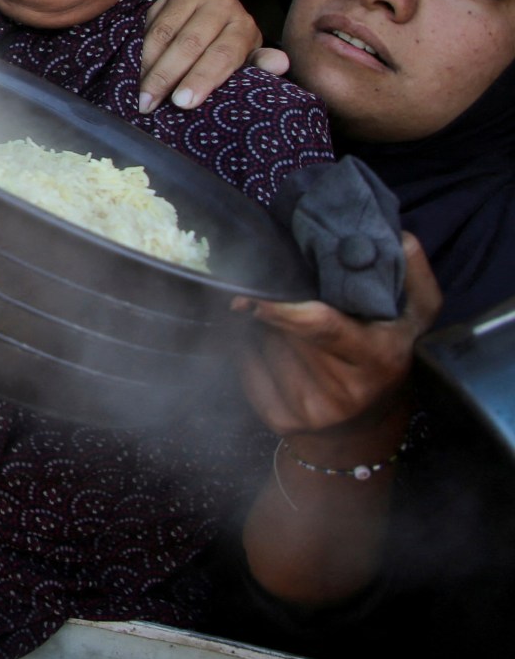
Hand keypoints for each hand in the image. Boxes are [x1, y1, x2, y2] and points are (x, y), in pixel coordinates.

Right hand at [139, 0, 282, 113]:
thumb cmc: (224, 38)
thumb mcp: (244, 53)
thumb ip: (257, 64)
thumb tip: (281, 65)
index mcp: (243, 26)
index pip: (223, 55)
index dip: (202, 79)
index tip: (183, 102)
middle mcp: (222, 5)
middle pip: (190, 45)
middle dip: (168, 76)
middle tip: (150, 103)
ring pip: (165, 33)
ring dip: (149, 66)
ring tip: (140, 93)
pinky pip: (150, 21)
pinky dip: (140, 48)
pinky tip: (136, 69)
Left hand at [235, 233, 440, 439]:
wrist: (366, 422)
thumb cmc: (386, 350)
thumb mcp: (413, 315)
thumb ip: (409, 272)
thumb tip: (398, 236)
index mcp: (377, 357)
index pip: (319, 325)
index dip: (281, 308)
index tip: (249, 294)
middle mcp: (344, 391)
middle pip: (283, 331)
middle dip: (271, 309)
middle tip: (272, 294)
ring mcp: (311, 410)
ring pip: (260, 345)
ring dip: (260, 328)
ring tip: (283, 327)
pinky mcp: (281, 420)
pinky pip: (245, 367)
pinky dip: (247, 350)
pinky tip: (268, 349)